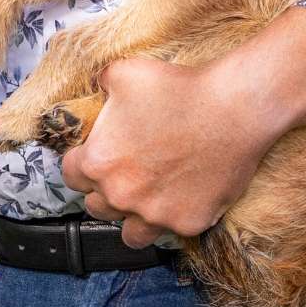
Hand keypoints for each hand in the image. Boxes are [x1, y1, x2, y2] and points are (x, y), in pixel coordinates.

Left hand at [58, 57, 274, 248]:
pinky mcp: (188, 224)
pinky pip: (171, 231)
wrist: (234, 108)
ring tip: (145, 198)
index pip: (71, 175)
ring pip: (130, 234)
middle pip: (96, 205)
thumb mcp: (122, 73)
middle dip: (105, 189)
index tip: (95, 155)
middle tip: (125, 171)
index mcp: (99, 162)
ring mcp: (155, 215)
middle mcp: (121, 195)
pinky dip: (173, 218)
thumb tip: (95, 89)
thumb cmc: (178, 88)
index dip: (81, 162)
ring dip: (132, 217)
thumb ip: (99, 85)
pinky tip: (182, 196)